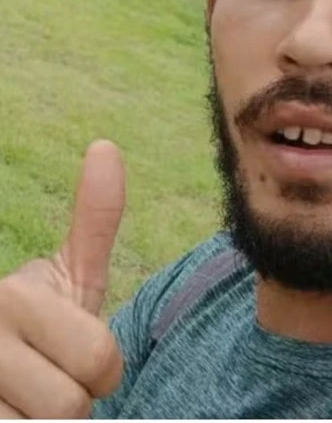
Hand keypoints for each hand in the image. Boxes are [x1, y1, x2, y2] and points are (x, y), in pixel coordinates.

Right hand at [0, 140, 125, 417]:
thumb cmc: (44, 324)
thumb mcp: (70, 274)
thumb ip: (95, 220)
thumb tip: (106, 146)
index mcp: (13, 296)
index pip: (100, 359)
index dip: (103, 368)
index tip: (79, 355)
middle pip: (70, 407)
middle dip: (73, 400)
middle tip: (51, 381)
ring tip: (28, 399)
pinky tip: (16, 411)